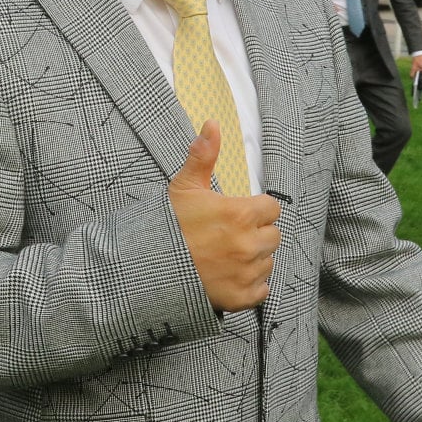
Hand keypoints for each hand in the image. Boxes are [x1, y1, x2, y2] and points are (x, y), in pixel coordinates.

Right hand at [168, 123, 279, 311]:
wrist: (148, 269)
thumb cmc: (167, 227)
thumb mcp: (184, 187)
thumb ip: (203, 155)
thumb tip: (212, 124)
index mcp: (241, 215)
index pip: (272, 208)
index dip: (256, 210)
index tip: (238, 215)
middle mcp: (249, 244)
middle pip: (273, 235)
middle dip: (256, 234)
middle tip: (229, 237)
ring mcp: (246, 272)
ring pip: (267, 261)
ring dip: (253, 259)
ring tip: (225, 257)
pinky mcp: (241, 297)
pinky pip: (261, 289)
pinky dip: (249, 285)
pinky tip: (228, 276)